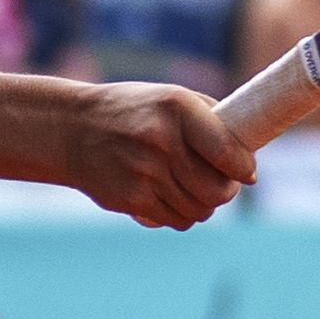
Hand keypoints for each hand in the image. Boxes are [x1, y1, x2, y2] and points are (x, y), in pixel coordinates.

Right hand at [59, 84, 255, 229]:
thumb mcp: (169, 98)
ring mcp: (144, 172)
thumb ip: (209, 119)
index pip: (228, 152)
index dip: (244, 169)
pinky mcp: (131, 199)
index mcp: (176, 108)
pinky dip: (180, 214)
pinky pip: (176, 220)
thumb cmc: (130, 112)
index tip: (247, 173)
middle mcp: (160, 140)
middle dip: (226, 192)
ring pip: (199, 209)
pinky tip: (170, 197)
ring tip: (194, 191)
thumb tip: (249, 152)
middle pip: (217, 189)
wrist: (70, 130)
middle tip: (221, 184)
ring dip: (203, 205)